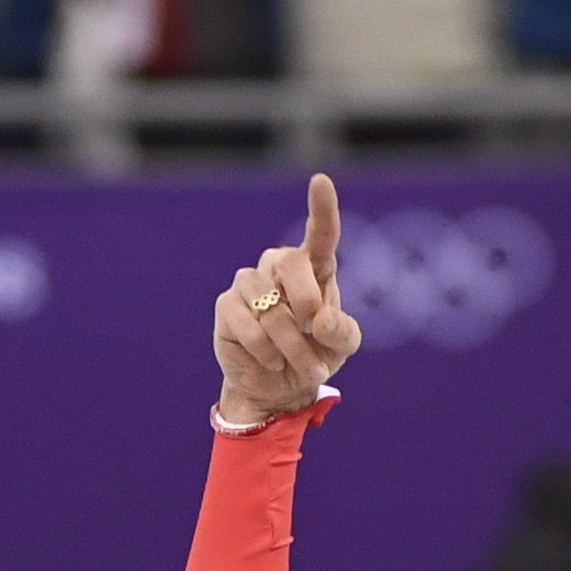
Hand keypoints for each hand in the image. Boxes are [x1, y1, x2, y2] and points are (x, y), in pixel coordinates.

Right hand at [211, 172, 363, 429]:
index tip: (320, 181)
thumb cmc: (315, 357)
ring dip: (291, 343)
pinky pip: (247, 323)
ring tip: (303, 366)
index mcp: (314, 269)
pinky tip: (272, 361)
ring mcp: (250, 284)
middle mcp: (280, 268)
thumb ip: (343, 331)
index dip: (321, 207)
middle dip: (307, 300)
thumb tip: (320, 319)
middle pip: (290, 262)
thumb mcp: (341, 347)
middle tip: (315, 331)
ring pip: (270, 305)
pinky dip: (265, 349)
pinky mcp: (227, 306)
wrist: (279, 389)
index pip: (320, 233)